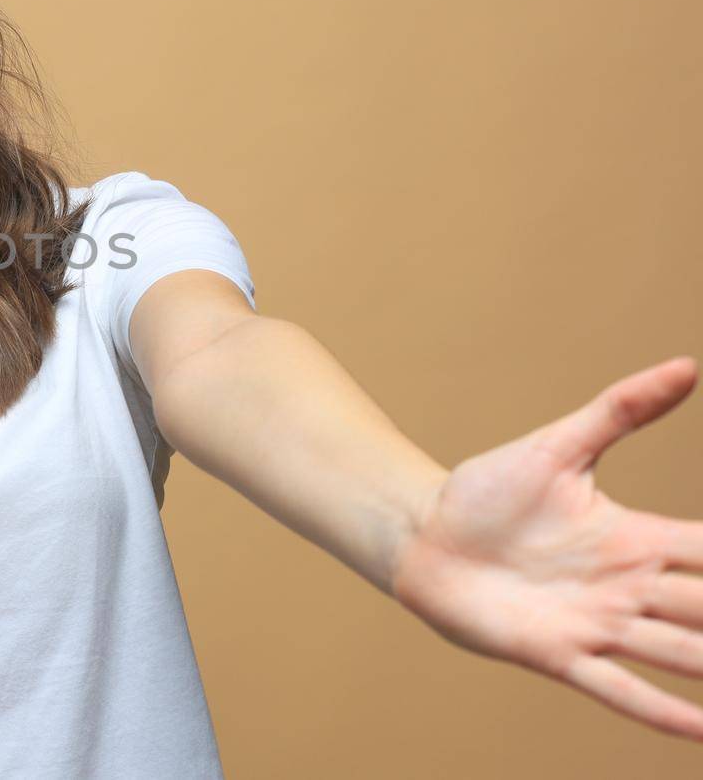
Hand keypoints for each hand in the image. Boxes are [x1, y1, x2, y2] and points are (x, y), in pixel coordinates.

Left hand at [391, 355, 702, 740]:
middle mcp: (627, 588)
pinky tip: (702, 730)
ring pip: (680, 653)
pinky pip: (619, 689)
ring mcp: (596, 624)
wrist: (421, 535)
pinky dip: (661, 711)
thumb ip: (622, 411)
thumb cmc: (486, 493)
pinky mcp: (556, 653)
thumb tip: (686, 366)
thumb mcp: (558, 447)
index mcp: (636, 540)